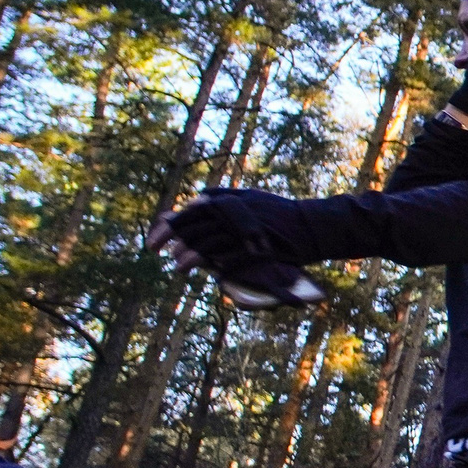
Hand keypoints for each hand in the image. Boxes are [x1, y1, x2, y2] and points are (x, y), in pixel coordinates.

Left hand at [151, 190, 300, 274]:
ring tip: (176, 267)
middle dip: (172, 238)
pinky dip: (219, 264)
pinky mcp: (261, 246)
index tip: (154, 239)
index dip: (170, 225)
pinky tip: (207, 273)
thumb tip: (198, 196)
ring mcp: (248, 229)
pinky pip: (234, 256)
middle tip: (153, 250)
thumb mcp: (253, 197)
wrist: (313, 225)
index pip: (192, 211)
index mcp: (232, 200)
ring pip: (211, 241)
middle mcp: (236, 212)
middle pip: (196, 224)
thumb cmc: (282, 214)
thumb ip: (226, 195)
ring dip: (191, 255)